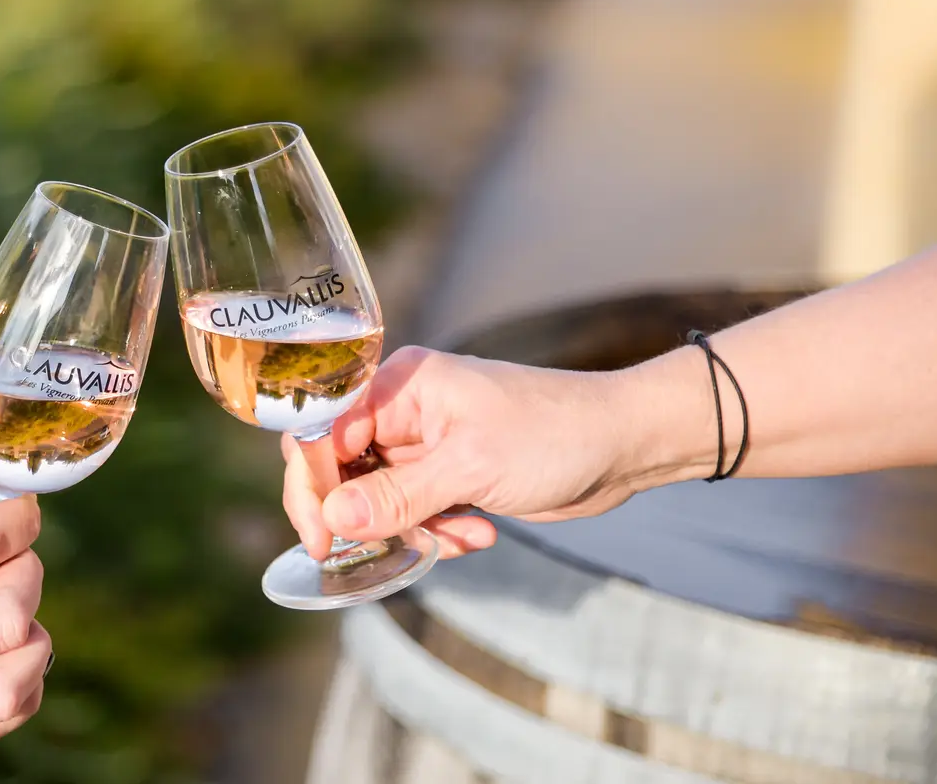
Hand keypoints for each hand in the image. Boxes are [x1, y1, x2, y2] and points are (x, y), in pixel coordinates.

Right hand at [282, 346, 675, 558]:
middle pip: (340, 469)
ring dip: (409, 529)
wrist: (623, 446)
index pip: (321, 433)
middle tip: (378, 550)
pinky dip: (436, 532)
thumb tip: (334, 518)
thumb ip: (397, 495)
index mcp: (398, 385)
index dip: (313, 486)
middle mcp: (402, 409)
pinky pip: (412, 512)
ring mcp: (424, 443)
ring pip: (376, 499)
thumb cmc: (554, 435)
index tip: (324, 538)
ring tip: (459, 535)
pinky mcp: (447, 473)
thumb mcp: (470, 467)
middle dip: (362, 515)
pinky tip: (479, 533)